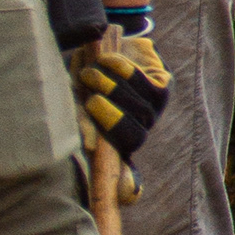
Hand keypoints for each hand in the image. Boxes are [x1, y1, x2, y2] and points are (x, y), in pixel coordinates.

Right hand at [71, 27, 171, 177]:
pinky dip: (124, 72)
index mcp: (112, 146)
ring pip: (137, 109)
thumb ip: (79, 121)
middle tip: (90, 100)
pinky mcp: (161, 88)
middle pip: (131, 137)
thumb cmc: (82, 78)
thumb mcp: (73, 99)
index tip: (121, 191)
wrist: (104, 44)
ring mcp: (151, 112)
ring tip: (90, 73)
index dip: (125, 183)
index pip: (124, 178)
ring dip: (111, 88)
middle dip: (110, 118)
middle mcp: (135, 134)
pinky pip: (146, 85)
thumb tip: (92, 150)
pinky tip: (108, 61)